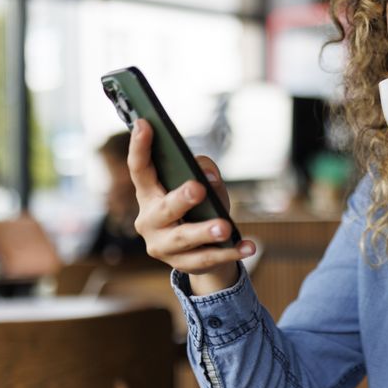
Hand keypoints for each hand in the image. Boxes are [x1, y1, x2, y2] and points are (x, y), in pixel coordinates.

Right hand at [127, 119, 255, 294]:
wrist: (199, 253)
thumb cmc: (198, 209)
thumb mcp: (202, 186)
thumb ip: (204, 172)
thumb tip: (209, 177)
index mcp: (148, 195)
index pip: (140, 169)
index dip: (139, 147)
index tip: (145, 123)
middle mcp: (148, 221)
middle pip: (163, 209)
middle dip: (180, 199)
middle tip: (197, 188)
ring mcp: (162, 246)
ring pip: (184, 238)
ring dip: (205, 231)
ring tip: (225, 226)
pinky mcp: (181, 264)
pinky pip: (206, 259)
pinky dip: (230, 252)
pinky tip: (248, 246)